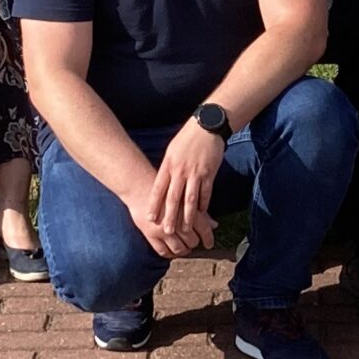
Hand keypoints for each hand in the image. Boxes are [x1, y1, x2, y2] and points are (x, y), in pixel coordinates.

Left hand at [141, 122, 225, 254]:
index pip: (159, 188)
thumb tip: (161, 185)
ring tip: (185, 229)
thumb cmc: (186, 139)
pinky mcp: (209, 173)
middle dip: (169, 216)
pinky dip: (204, 204)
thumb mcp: (171, 152)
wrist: (206, 127)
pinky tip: (202, 214)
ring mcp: (195, 172)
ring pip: (190, 198)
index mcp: (168, 165)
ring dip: (188, 215)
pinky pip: (206, 192)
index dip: (154, 204)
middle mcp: (181, 170)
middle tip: (166, 231)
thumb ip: (167, 169)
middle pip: (174, 197)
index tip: (149, 218)